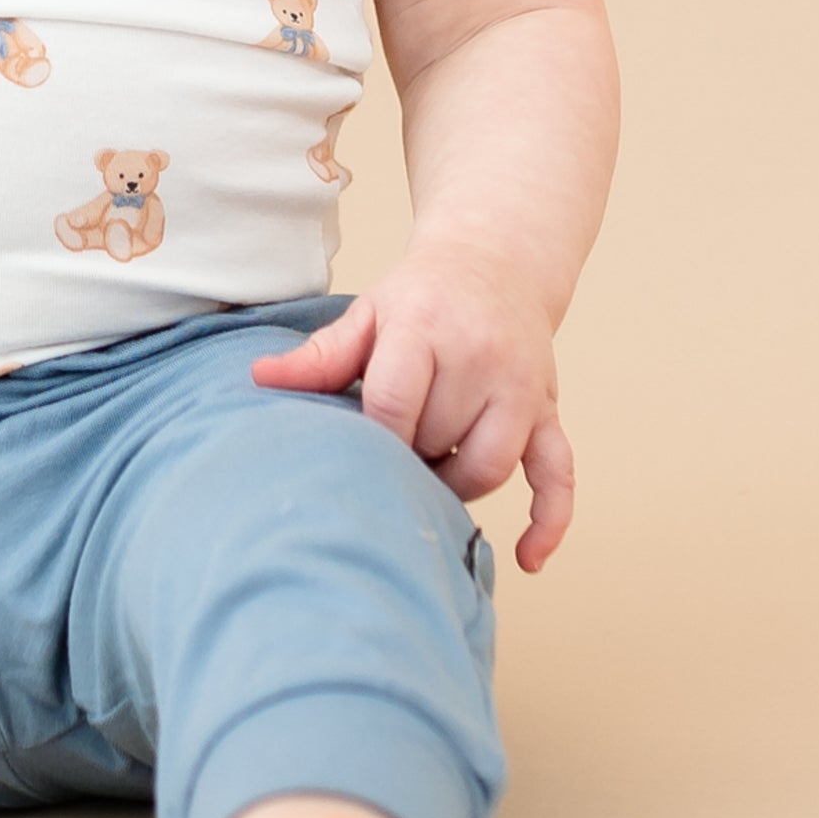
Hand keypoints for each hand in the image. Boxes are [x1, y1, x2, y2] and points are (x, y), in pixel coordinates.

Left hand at [249, 249, 574, 572]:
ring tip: (428, 471)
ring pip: (490, 466)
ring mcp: (523, 387)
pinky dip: (548, 520)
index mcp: (426, 328)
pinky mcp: (549, 410)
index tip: (354, 451)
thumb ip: (320, 355)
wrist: (497, 259)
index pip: (394, 404)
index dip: (372, 441)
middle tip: (387, 449)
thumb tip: (260, 379)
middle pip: (439, 440)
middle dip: (409, 456)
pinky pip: (558, 475)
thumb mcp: (368, 313)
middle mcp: (481, 356)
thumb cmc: (423, 295)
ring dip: (454, 485)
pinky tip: (528, 558)